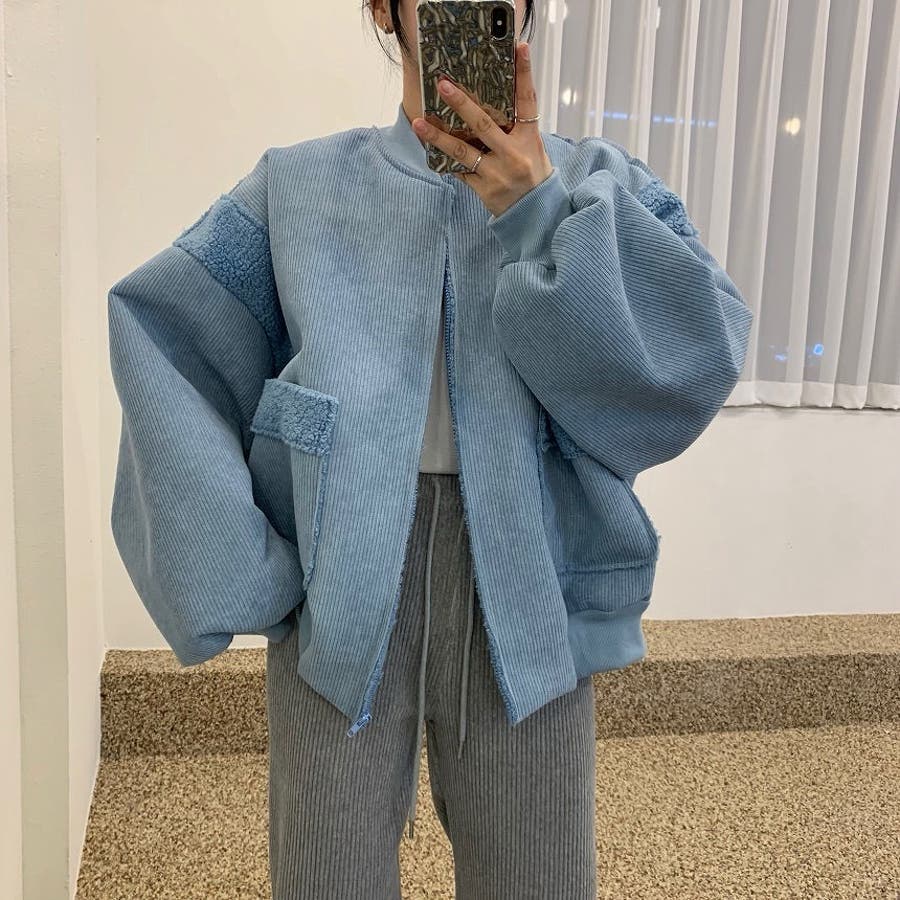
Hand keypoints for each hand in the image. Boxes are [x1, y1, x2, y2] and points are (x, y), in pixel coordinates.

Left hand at [411, 41, 554, 218]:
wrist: (536, 214)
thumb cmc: (533, 174)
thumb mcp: (533, 147)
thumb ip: (516, 126)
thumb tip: (493, 98)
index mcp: (529, 140)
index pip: (527, 101)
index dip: (524, 73)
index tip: (519, 47)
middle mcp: (513, 156)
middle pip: (484, 124)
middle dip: (462, 103)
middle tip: (443, 85)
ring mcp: (497, 174)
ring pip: (463, 151)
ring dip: (438, 136)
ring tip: (419, 123)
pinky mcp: (484, 190)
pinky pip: (459, 171)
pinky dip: (444, 159)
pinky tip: (428, 148)